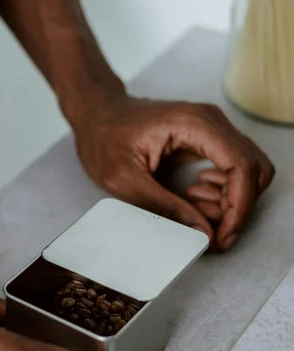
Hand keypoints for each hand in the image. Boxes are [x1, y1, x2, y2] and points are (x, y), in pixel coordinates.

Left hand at [72, 89, 274, 249]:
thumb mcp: (125, 180)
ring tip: (192, 205)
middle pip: (253, 168)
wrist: (96, 113)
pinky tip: (193, 195)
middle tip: (207, 226)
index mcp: (193, 124)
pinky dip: (224, 190)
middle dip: (237, 206)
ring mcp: (213, 127)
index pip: (240, 166)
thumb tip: (203, 233)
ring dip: (231, 199)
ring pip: (249, 169)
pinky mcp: (208, 138)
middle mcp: (211, 121)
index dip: (239, 207)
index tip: (223, 236)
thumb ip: (165, 208)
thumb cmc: (104, 137)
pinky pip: (234, 167)